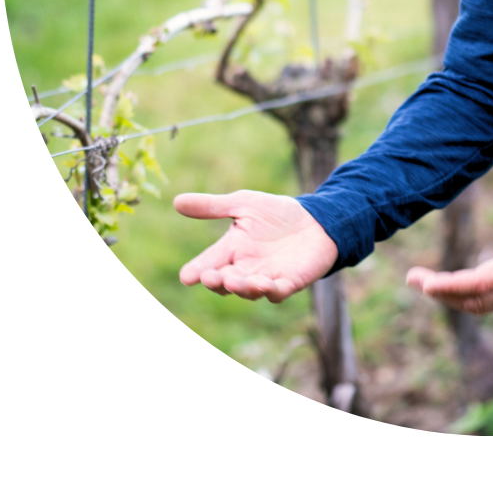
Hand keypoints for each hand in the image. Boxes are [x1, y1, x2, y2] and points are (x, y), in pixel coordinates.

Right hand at [175, 190, 336, 302]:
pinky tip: (270, 285)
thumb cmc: (277, 213)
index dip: (197, 271)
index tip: (187, 276)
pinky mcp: (289, 282)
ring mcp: (266, 278)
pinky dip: (274, 290)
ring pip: (250, 290)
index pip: (208, 263)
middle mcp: (245, 269)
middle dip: (218, 281)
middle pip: (226, 283)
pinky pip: (279, 291)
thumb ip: (213, 206)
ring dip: (244, 288)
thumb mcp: (244, 203)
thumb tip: (176, 201)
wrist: (316, 220)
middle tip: (213, 277)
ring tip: (238, 281)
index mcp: (231, 250)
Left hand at [406, 196, 492, 313]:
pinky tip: (453, 286)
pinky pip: (487, 300)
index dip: (449, 286)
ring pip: (478, 303)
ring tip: (425, 283)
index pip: (479, 284)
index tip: (423, 282)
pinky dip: (465, 296)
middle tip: (412, 279)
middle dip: (441, 293)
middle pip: (472, 299)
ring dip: (450, 297)